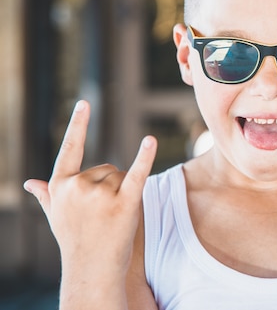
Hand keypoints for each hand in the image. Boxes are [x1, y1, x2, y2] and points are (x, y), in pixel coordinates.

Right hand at [23, 100, 156, 278]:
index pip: (70, 148)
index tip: (85, 103)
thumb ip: (48, 195)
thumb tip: (30, 183)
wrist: (92, 269)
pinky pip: (137, 174)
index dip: (78, 125)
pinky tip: (150, 141)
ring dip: (123, 192)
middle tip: (104, 214)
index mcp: (60, 185)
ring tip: (113, 217)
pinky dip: (145, 157)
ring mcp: (100, 195)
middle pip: (107, 168)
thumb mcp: (57, 216)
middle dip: (110, 187)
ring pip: (122, 175)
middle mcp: (78, 186)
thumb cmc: (75, 240)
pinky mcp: (125, 202)